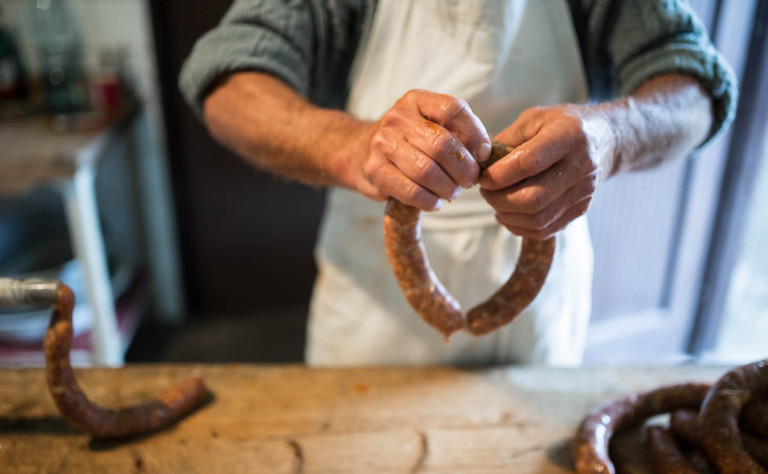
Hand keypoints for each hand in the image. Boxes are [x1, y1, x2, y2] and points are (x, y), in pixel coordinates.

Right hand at [354, 89, 491, 210]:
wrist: (359, 152)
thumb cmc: (408, 142)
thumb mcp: (430, 125)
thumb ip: (458, 133)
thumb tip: (484, 154)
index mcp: (416, 100)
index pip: (453, 109)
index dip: (475, 134)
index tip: (482, 155)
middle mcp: (397, 118)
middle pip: (442, 144)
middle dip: (464, 169)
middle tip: (469, 181)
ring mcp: (382, 144)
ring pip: (427, 171)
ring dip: (448, 188)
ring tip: (452, 192)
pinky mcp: (375, 171)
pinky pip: (411, 191)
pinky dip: (430, 201)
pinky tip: (435, 202)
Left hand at [479, 104, 615, 239]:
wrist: (605, 139)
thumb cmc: (562, 125)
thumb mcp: (534, 118)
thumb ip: (507, 139)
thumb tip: (481, 164)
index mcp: (568, 137)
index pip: (528, 163)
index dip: (498, 175)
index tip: (482, 176)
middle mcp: (580, 167)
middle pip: (533, 199)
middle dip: (499, 199)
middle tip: (485, 190)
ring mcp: (583, 192)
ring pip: (538, 219)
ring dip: (506, 215)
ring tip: (494, 201)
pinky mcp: (580, 210)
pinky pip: (545, 230)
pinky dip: (519, 227)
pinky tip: (508, 214)